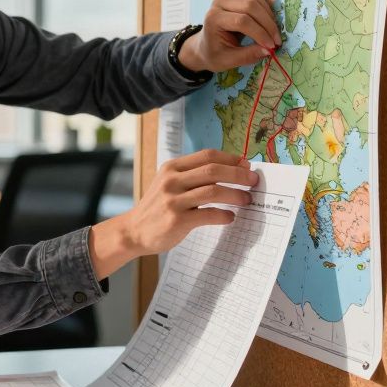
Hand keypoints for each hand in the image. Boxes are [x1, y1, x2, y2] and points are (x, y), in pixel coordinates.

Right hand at [88, 149, 257, 277]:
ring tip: (247, 200)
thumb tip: (232, 171)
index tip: (246, 165)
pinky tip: (230, 217)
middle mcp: (171, 180)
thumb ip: (193, 176)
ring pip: (213, 191)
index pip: (207, 155)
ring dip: (236, 195)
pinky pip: (208, 215)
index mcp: (172, 167)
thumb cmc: (157, 207)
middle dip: (238, 175)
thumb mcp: (169, 183)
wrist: (133, 231)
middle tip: (253, 181)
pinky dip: (224, 215)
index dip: (230, 159)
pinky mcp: (177, 220)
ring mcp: (173, 200)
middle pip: (213, 170)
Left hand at [178, 0, 280, 72]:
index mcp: (214, 18)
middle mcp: (219, 3)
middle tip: (276, 41)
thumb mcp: (229, 60)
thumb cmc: (215, 54)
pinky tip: (269, 20)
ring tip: (273, 32)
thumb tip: (269, 50)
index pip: (242, 21)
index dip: (260, 33)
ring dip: (269, 15)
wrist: (205, 46)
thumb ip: (248, 56)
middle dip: (268, 24)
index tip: (271, 46)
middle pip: (251, 6)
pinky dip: (267, 6)